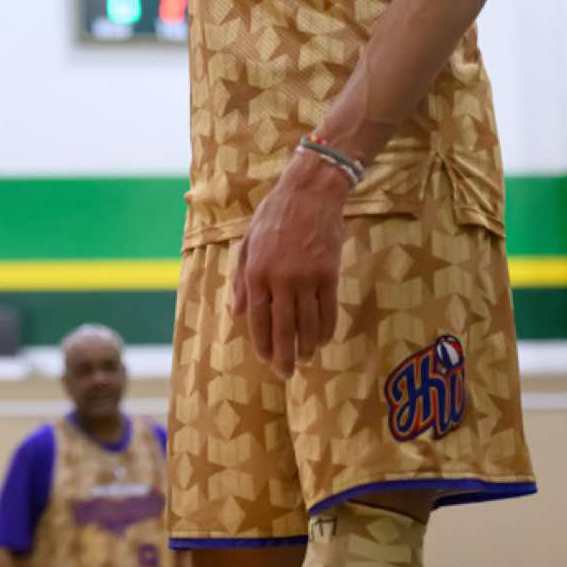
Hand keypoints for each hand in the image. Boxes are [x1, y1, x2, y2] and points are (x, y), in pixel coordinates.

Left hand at [232, 154, 347, 377]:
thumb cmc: (274, 215)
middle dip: (284, 355)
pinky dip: (326, 329)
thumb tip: (235, 312)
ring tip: (305, 359)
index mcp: (257, 272)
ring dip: (307, 346)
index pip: (258, 318)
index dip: (262, 342)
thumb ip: (241, 280)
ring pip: (308, 324)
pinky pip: (329, 310)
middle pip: (283, 328)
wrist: (310, 193)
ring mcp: (308, 278)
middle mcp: (281, 280)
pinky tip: (324, 340)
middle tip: (285, 374)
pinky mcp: (330, 274)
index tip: (266, 359)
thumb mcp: (247, 243)